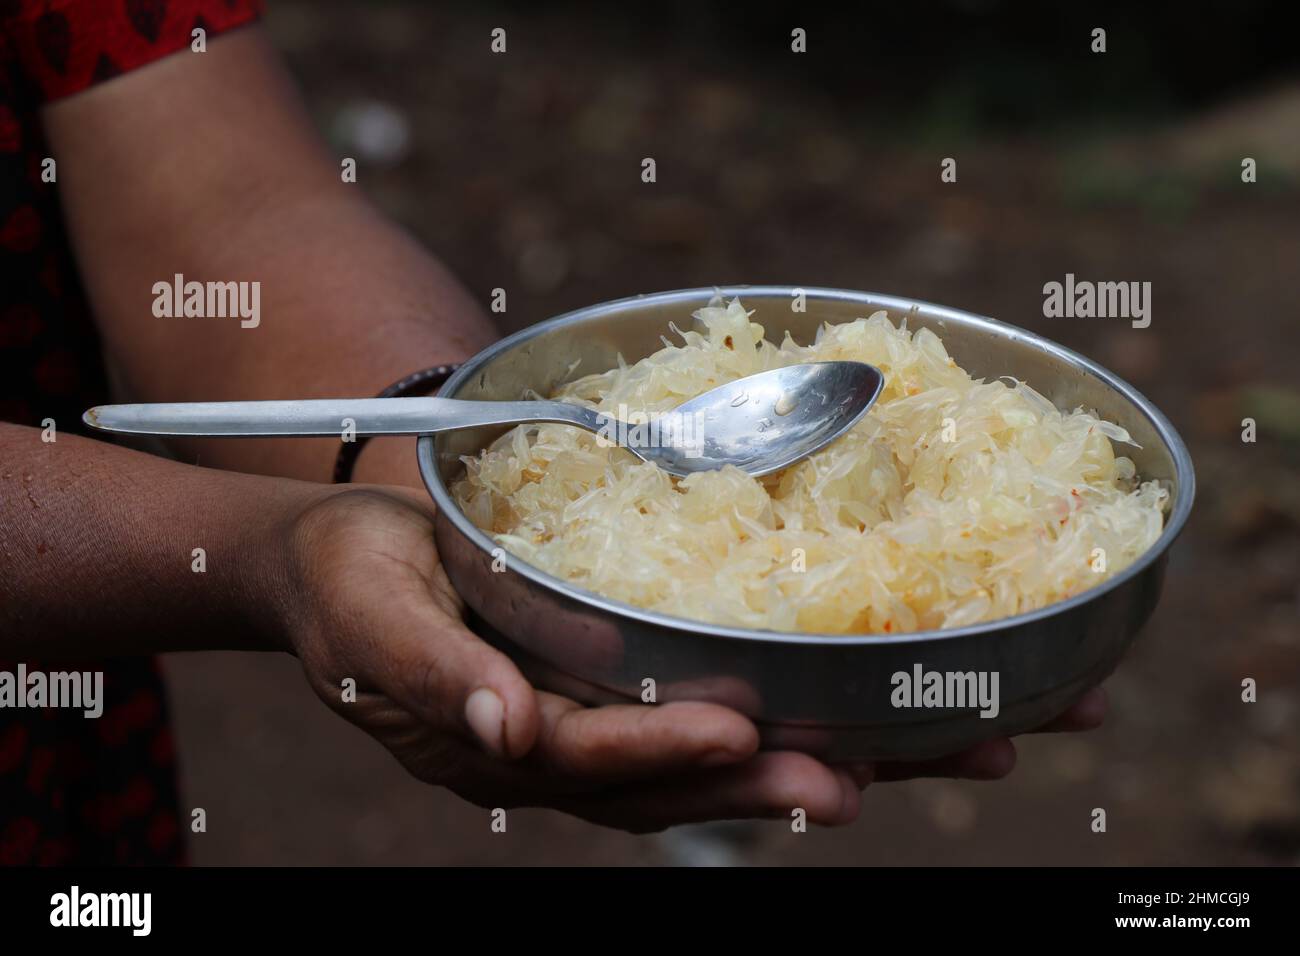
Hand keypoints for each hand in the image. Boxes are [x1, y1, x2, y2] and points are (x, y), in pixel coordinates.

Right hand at [274, 486, 1104, 832]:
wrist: (348, 559)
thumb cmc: (348, 584)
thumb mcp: (368, 621)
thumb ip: (429, 676)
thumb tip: (503, 732)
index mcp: (513, 739)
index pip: (607, 761)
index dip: (678, 756)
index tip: (752, 743)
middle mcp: (583, 741)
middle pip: (711, 772)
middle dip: (823, 769)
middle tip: (943, 758)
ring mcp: (619, 714)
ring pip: (745, 743)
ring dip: (860, 741)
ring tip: (982, 736)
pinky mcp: (641, 675)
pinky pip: (738, 696)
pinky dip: (821, 698)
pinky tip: (904, 696)